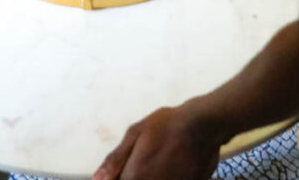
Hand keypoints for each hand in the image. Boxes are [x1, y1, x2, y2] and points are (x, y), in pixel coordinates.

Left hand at [94, 102, 220, 179]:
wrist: (202, 126)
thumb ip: (115, 159)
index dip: (117, 177)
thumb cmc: (166, 125)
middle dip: (135, 175)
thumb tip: (97, 179)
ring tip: (160, 161)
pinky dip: (166, 177)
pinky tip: (171, 166)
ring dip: (151, 175)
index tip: (126, 167)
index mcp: (134, 176)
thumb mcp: (136, 132)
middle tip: (147, 160)